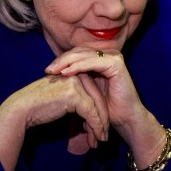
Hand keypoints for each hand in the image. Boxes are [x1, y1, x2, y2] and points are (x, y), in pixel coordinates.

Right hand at [0, 68, 109, 170]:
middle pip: (97, 98)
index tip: (100, 128)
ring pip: (97, 106)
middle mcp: (76, 75)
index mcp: (74, 73)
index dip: (98, 111)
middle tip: (103, 136)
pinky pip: (91, 113)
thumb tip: (91, 117)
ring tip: (100, 140)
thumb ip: (76, 102)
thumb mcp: (61, 100)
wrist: (22, 109)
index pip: (93, 92)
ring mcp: (76, 83)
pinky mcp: (74, 94)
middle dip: (102, 120)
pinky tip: (96, 138)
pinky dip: (95, 127)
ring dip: (100, 126)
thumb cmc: (38, 108)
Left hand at [46, 49, 162, 162]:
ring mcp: (113, 57)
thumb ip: (75, 78)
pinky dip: (78, 67)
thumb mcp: (85, 90)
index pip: (77, 54)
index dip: (61, 60)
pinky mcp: (116, 63)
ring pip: (84, 55)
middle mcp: (108, 54)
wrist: (124, 119)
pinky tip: (66, 73)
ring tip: (53, 71)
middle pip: (79, 52)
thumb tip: (53, 72)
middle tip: (47, 70)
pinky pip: (92, 62)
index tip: (47, 71)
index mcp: (101, 58)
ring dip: (66, 62)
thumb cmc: (105, 109)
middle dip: (61, 60)